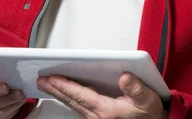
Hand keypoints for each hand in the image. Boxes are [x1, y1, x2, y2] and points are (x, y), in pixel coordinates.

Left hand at [36, 72, 168, 118]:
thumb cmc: (150, 113)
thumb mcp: (147, 99)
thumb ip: (136, 88)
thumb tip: (124, 76)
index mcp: (108, 111)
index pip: (80, 95)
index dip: (65, 86)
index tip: (52, 78)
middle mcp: (99, 117)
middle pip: (72, 101)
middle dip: (55, 90)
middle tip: (41, 80)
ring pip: (73, 105)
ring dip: (59, 95)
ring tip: (47, 85)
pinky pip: (78, 108)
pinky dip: (69, 100)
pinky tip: (64, 95)